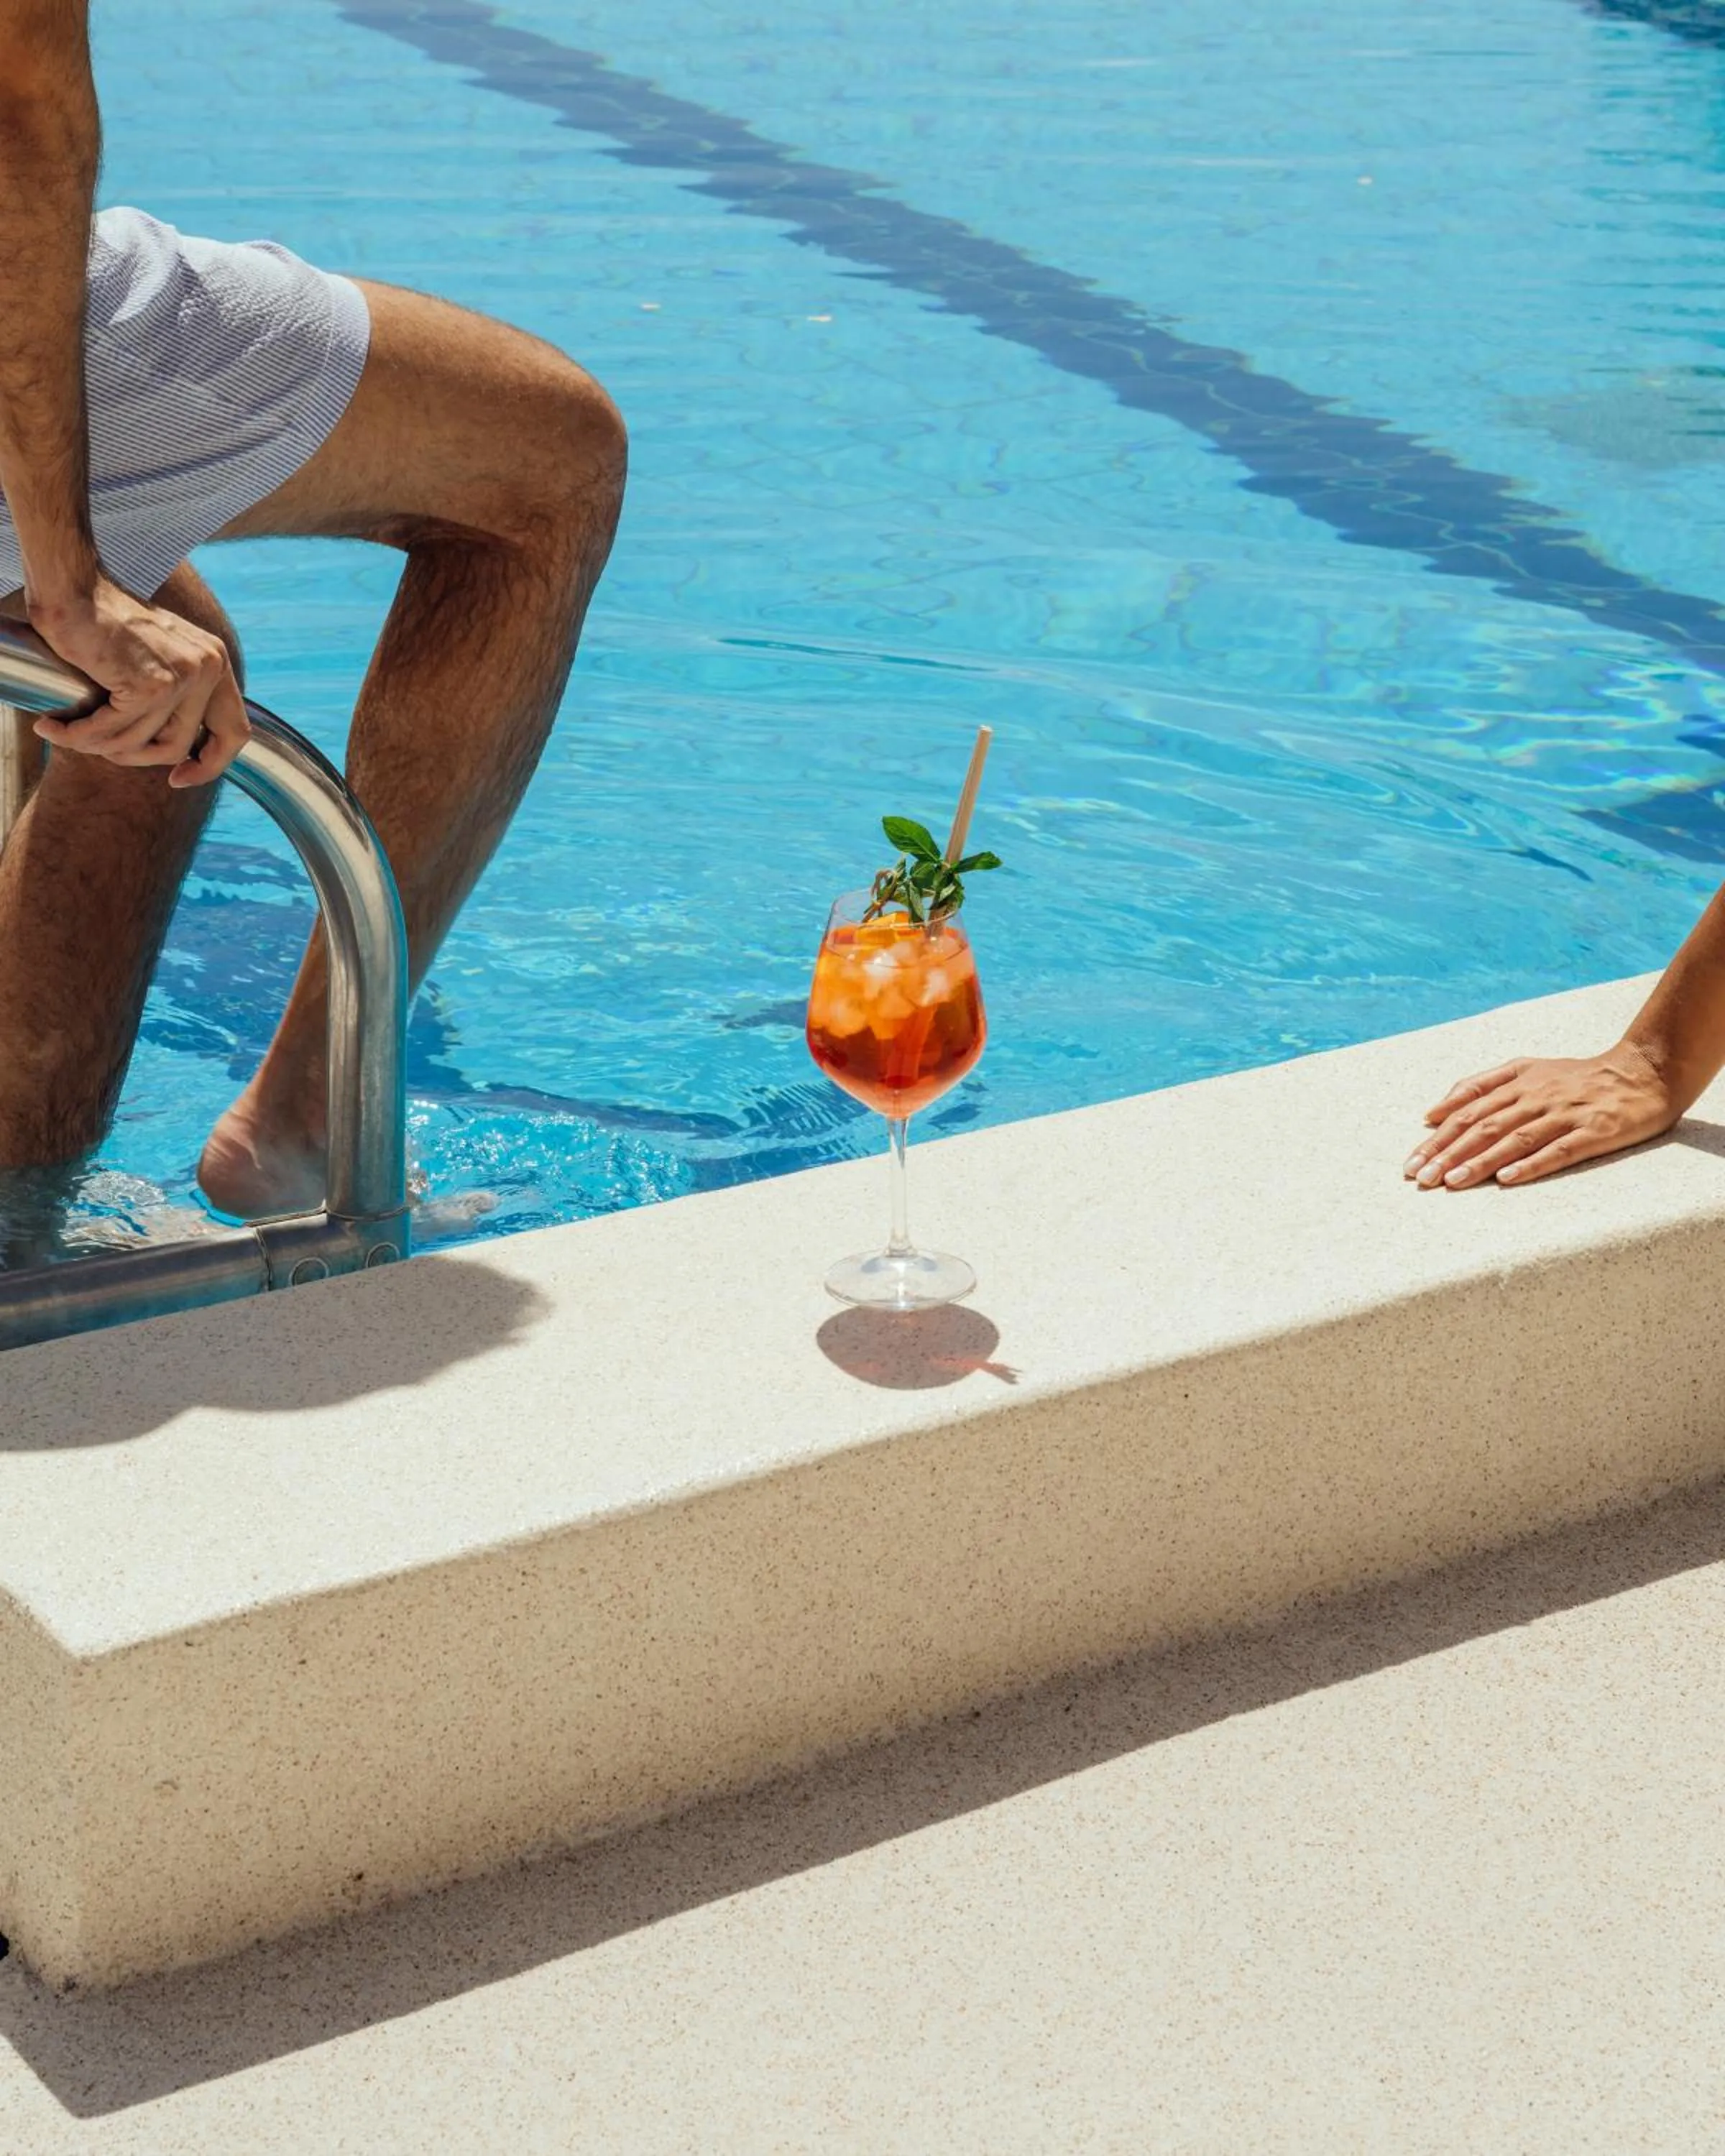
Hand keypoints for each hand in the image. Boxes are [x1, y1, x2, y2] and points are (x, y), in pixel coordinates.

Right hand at [26, 576, 248, 787]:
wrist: (72, 587)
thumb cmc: (103, 621)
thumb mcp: (158, 655)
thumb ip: (178, 692)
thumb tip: (180, 751)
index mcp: (217, 661)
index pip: (235, 731)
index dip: (211, 764)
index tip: (179, 777)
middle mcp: (209, 668)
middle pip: (182, 747)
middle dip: (141, 760)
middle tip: (106, 754)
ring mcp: (183, 678)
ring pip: (144, 745)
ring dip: (101, 746)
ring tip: (69, 733)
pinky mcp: (150, 686)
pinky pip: (115, 732)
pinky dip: (80, 735)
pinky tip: (54, 728)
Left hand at [1404, 1042, 1681, 1190]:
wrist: (1644, 1073)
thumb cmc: (1576, 1078)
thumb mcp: (1526, 1069)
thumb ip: (1480, 1086)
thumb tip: (1433, 1112)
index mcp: (1517, 1080)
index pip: (1467, 1109)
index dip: (1437, 1136)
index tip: (1411, 1160)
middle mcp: (1536, 1095)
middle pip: (1484, 1125)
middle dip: (1448, 1153)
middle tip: (1420, 1178)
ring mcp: (1565, 1113)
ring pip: (1514, 1139)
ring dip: (1480, 1161)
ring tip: (1451, 1182)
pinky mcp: (1594, 1131)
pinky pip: (1559, 1150)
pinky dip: (1531, 1164)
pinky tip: (1506, 1180)